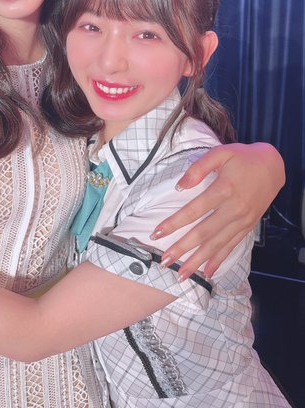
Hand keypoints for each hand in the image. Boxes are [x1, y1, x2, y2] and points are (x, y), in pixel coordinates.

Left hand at [151, 143, 284, 278]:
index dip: (174, 223)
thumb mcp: (220, 153)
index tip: (156, 233)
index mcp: (224, 189)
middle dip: (182, 249)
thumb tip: (179, 186)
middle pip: (203, 233)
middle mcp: (234, 209)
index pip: (193, 210)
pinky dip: (219, 260)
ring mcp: (243, 220)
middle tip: (164, 261)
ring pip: (217, 244)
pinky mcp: (248, 226)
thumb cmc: (243, 157)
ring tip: (182, 275)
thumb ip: (198, 168)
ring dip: (198, 261)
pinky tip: (207, 272)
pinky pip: (232, 246)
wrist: (273, 165)